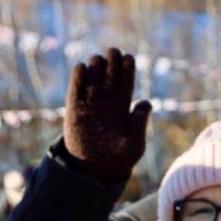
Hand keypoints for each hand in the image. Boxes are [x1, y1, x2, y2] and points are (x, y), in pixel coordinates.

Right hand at [63, 48, 151, 182]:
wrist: (94, 170)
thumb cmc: (119, 159)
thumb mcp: (134, 144)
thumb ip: (139, 124)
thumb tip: (146, 103)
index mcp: (123, 107)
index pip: (126, 83)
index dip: (127, 69)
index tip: (128, 57)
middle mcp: (107, 102)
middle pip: (109, 76)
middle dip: (112, 62)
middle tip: (113, 51)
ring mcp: (90, 104)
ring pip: (92, 78)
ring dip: (95, 67)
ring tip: (98, 60)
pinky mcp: (74, 108)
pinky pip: (75, 89)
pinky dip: (78, 78)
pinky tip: (82, 68)